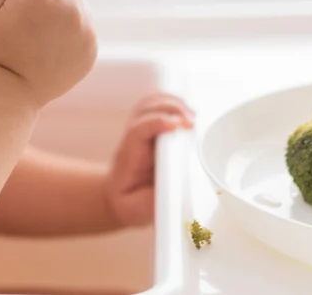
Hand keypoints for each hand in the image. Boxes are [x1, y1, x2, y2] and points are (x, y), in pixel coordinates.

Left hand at [103, 92, 194, 226]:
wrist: (120, 198)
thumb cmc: (132, 204)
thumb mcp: (140, 209)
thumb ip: (154, 201)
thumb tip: (173, 189)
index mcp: (130, 157)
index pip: (138, 131)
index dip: (156, 124)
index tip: (177, 126)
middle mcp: (133, 140)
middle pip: (146, 110)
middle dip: (170, 110)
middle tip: (191, 123)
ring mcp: (140, 132)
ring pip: (150, 104)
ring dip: (172, 104)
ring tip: (191, 115)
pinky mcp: (149, 129)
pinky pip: (155, 106)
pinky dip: (171, 102)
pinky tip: (186, 109)